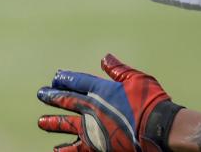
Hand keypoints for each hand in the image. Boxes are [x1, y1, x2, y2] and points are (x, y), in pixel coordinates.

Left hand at [38, 54, 176, 151]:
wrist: (159, 129)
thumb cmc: (151, 101)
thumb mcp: (136, 79)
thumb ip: (118, 69)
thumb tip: (105, 57)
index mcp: (100, 90)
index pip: (76, 82)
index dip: (65, 79)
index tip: (56, 78)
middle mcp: (91, 109)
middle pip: (66, 101)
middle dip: (52, 97)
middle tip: (41, 94)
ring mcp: (92, 130)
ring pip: (65, 126)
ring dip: (53, 123)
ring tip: (41, 122)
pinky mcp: (97, 148)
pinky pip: (76, 149)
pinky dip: (66, 150)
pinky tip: (57, 150)